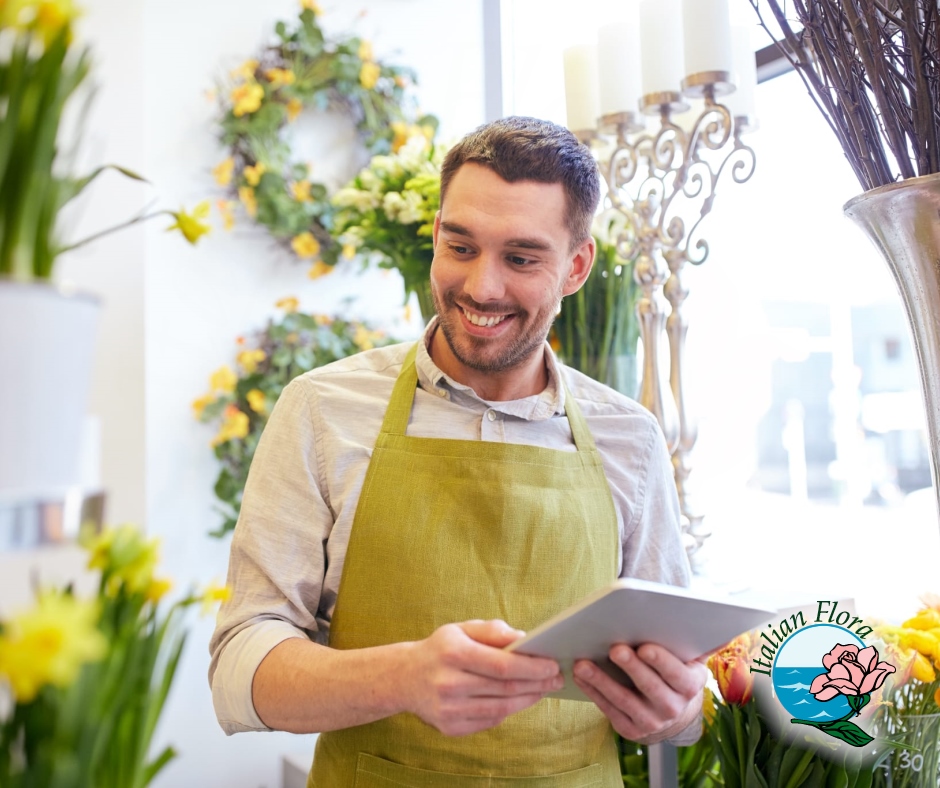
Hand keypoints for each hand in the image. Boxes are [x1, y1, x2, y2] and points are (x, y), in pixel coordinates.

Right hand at [400, 619, 563, 735]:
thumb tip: (524, 639)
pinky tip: (520, 699)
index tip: (552, 664)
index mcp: (453, 653)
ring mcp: (449, 709)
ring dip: (528, 699)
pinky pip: (489, 721)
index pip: (502, 665)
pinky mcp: (450, 728)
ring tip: (543, 689)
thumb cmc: (441, 649)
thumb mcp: (462, 628)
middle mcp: (449, 683)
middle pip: (505, 688)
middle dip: (537, 683)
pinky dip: (509, 710)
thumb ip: (493, 630)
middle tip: (556, 678)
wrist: (405, 678)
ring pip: (501, 708)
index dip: (532, 667)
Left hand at [572, 643, 707, 743]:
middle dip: (632, 668)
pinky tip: (580, 676)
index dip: (662, 662)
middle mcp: (674, 708)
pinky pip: (609, 710)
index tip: (645, 646)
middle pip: (651, 688)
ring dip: (602, 681)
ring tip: (583, 663)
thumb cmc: (675, 671)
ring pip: (625, 701)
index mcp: (691, 686)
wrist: (671, 711)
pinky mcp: (631, 731)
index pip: (678, 675)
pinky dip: (593, 692)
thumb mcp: (690, 658)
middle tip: (614, 648)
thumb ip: (697, 642)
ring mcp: (652, 723)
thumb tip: (715, 625)